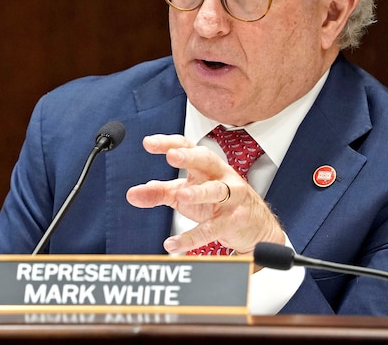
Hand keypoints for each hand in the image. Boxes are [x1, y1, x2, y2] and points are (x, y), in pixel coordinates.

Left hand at [125, 133, 285, 254]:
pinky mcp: (233, 221)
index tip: (148, 143)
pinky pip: (212, 229)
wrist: (255, 225)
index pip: (187, 146)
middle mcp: (220, 176)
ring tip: (181, 196)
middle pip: (206, 160)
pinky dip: (192, 237)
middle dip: (189, 157)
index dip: (168, 142)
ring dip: (199, 193)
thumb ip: (159, 193)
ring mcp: (230, 197)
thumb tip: (132, 194)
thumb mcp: (185, 195)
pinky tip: (173, 244)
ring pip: (216, 191)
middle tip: (171, 156)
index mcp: (205, 166)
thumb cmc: (218, 203)